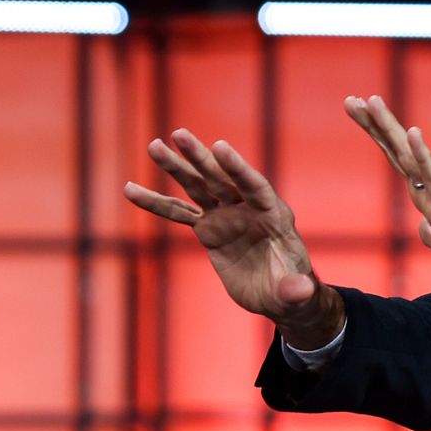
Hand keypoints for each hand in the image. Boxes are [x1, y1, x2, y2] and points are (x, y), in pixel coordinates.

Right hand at [122, 128, 344, 347]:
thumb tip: (300, 290)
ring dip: (177, 167)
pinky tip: (131, 189)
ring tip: (154, 145)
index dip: (238, 168)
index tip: (219, 146)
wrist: (278, 294)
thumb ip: (296, 290)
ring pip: (198, 187)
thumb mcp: (295, 295)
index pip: (255, 186)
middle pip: (222, 179)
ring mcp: (226, 216)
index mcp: (274, 216)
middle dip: (201, 157)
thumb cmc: (292, 291)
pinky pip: (178, 213)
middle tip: (179, 134)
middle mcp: (248, 209)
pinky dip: (156, 202)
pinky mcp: (208, 229)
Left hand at [344, 95, 430, 295]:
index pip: (400, 162)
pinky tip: (412, 130)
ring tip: (371, 101)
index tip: (361, 114)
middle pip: (398, 152)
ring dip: (389, 128)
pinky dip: (422, 153)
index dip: (379, 138)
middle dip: (375, 125)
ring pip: (410, 157)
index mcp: (430, 199)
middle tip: (352, 100)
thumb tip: (425, 227)